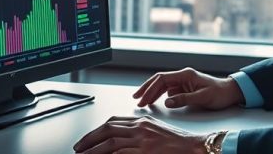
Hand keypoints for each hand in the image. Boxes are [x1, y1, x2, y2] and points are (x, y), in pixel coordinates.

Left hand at [72, 115, 205, 153]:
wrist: (193, 147)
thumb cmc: (177, 143)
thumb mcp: (155, 132)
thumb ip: (138, 133)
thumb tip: (120, 141)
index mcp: (141, 121)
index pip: (112, 122)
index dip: (96, 130)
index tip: (86, 139)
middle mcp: (139, 127)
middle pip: (107, 129)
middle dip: (89, 139)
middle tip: (78, 148)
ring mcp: (142, 139)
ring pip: (110, 143)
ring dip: (93, 150)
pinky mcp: (145, 151)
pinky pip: (121, 153)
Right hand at [132, 67, 243, 109]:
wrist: (230, 92)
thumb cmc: (219, 93)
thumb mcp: (202, 98)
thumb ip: (184, 99)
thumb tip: (167, 102)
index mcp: (186, 74)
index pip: (162, 79)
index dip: (150, 88)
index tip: (142, 97)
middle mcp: (183, 76)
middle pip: (159, 80)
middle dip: (147, 89)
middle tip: (137, 99)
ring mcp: (183, 82)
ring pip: (163, 85)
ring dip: (152, 92)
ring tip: (143, 101)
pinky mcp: (185, 87)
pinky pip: (168, 90)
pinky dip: (160, 95)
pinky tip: (155, 100)